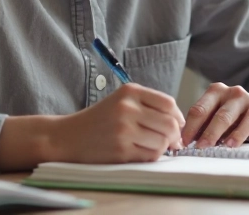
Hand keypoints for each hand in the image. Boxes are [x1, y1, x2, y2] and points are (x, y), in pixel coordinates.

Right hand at [56, 83, 184, 162]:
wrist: (68, 137)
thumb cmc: (99, 120)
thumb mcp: (121, 101)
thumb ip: (148, 106)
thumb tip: (179, 124)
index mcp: (129, 92)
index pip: (168, 103)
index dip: (178, 117)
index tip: (177, 126)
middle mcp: (127, 108)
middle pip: (169, 124)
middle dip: (174, 136)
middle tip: (171, 142)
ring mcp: (124, 129)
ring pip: (162, 141)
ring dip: (162, 148)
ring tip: (151, 146)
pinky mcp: (121, 150)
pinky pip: (150, 155)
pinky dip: (150, 157)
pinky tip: (140, 153)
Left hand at [181, 82, 248, 148]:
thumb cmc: (234, 117)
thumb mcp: (217, 117)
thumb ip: (203, 125)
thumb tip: (184, 141)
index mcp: (214, 92)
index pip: (197, 109)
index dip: (189, 127)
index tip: (183, 142)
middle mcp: (228, 92)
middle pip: (209, 111)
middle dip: (200, 131)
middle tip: (195, 146)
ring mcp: (244, 99)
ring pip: (225, 116)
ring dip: (215, 133)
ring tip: (209, 147)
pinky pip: (247, 121)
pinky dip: (238, 134)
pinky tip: (231, 144)